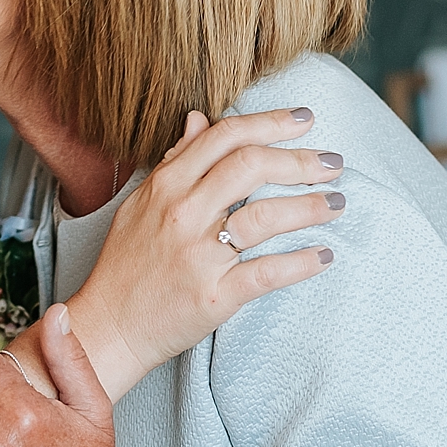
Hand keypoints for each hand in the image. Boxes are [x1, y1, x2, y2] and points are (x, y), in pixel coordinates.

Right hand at [67, 108, 342, 392]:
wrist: (108, 327)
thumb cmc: (126, 264)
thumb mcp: (140, 202)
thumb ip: (174, 160)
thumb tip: (199, 120)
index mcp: (166, 186)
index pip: (225, 138)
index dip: (269, 122)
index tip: (304, 119)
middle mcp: (182, 214)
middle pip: (251, 167)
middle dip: (300, 160)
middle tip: (334, 162)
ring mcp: (198, 256)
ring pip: (265, 217)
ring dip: (310, 207)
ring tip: (337, 202)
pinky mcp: (214, 295)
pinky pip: (267, 272)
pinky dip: (302, 263)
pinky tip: (325, 255)